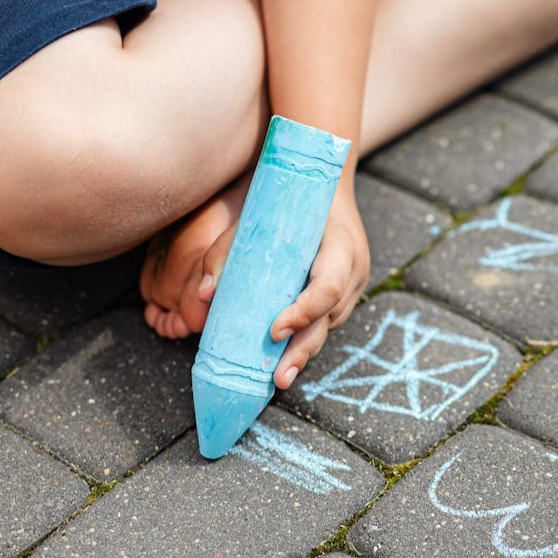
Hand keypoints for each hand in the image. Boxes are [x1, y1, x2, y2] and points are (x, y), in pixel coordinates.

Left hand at [198, 184, 370, 388]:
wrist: (328, 178)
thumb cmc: (289, 195)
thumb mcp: (259, 214)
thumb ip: (229, 250)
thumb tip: (203, 294)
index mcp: (340, 245)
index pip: (327, 285)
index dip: (304, 310)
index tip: (274, 329)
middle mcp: (354, 269)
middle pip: (330, 317)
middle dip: (303, 350)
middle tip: (278, 379)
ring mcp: (353, 284)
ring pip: (328, 325)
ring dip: (302, 352)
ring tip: (277, 379)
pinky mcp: (344, 294)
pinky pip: (325, 322)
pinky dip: (304, 340)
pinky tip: (283, 361)